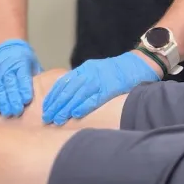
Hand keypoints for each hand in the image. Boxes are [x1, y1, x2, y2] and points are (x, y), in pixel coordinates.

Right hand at [0, 39, 42, 117]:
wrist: (6, 47)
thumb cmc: (23, 58)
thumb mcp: (33, 63)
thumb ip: (36, 77)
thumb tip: (46, 92)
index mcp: (20, 62)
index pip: (22, 76)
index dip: (24, 88)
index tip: (27, 100)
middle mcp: (6, 66)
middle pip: (9, 84)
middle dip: (13, 98)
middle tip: (18, 111)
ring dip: (3, 102)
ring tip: (8, 113)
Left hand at [42, 51, 160, 125]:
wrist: (138, 64)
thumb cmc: (117, 71)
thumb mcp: (97, 71)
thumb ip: (85, 81)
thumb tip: (71, 96)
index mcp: (85, 69)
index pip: (64, 83)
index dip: (53, 96)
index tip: (45, 107)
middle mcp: (89, 73)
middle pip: (67, 89)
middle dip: (56, 104)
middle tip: (46, 117)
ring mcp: (99, 80)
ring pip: (77, 94)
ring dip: (66, 108)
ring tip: (56, 119)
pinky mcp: (109, 87)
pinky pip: (94, 97)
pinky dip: (84, 106)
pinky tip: (75, 114)